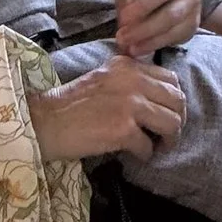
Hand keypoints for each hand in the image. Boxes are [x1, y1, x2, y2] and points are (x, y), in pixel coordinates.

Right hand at [32, 54, 185, 159]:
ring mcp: (130, 104)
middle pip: (177, 100)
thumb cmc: (70, 105)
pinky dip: (145, 154)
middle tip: (167, 135)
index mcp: (128, 66)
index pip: (170, 79)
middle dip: (177, 120)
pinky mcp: (123, 129)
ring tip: (157, 147)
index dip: (173, 100)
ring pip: (172, 123)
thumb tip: (156, 99)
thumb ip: (129, 82)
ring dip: (168, 139)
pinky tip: (135, 155)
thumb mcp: (104, 79)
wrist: (44, 121)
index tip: (166, 114)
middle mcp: (132, 80)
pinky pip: (148, 146)